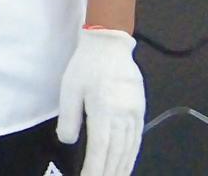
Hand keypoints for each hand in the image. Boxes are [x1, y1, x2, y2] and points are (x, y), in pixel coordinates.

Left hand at [56, 27, 145, 175]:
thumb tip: (67, 140)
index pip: (100, 148)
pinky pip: (137, 138)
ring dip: (122, 167)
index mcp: (103, 110)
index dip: (95, 168)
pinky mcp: (140, 109)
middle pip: (117, 152)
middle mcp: (122, 115)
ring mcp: (134, 113)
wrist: (110, 45)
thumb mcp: (69, 89)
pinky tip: (127, 163)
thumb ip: (69, 117)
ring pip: (129, 148)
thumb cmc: (86, 65)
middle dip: (109, 172)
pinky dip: (132, 154)